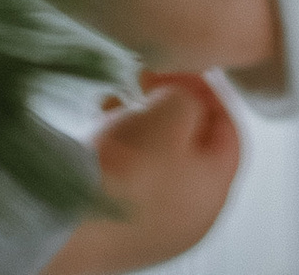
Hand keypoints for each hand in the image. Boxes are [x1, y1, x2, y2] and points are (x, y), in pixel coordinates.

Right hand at [40, 74, 241, 274]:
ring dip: (141, 124)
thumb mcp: (172, 111)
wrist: (69, 221)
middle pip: (192, 147)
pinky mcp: (120, 230)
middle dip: (170, 106)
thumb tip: (176, 99)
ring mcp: (155, 229)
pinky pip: (130, 179)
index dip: (208, 91)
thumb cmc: (130, 168)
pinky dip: (119, 149)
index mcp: (214, 192)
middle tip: (147, 81)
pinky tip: (99, 129)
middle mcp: (191, 217)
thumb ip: (188, 96)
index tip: (181, 68)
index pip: (228, 131)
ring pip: (158, 161)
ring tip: (116, 102)